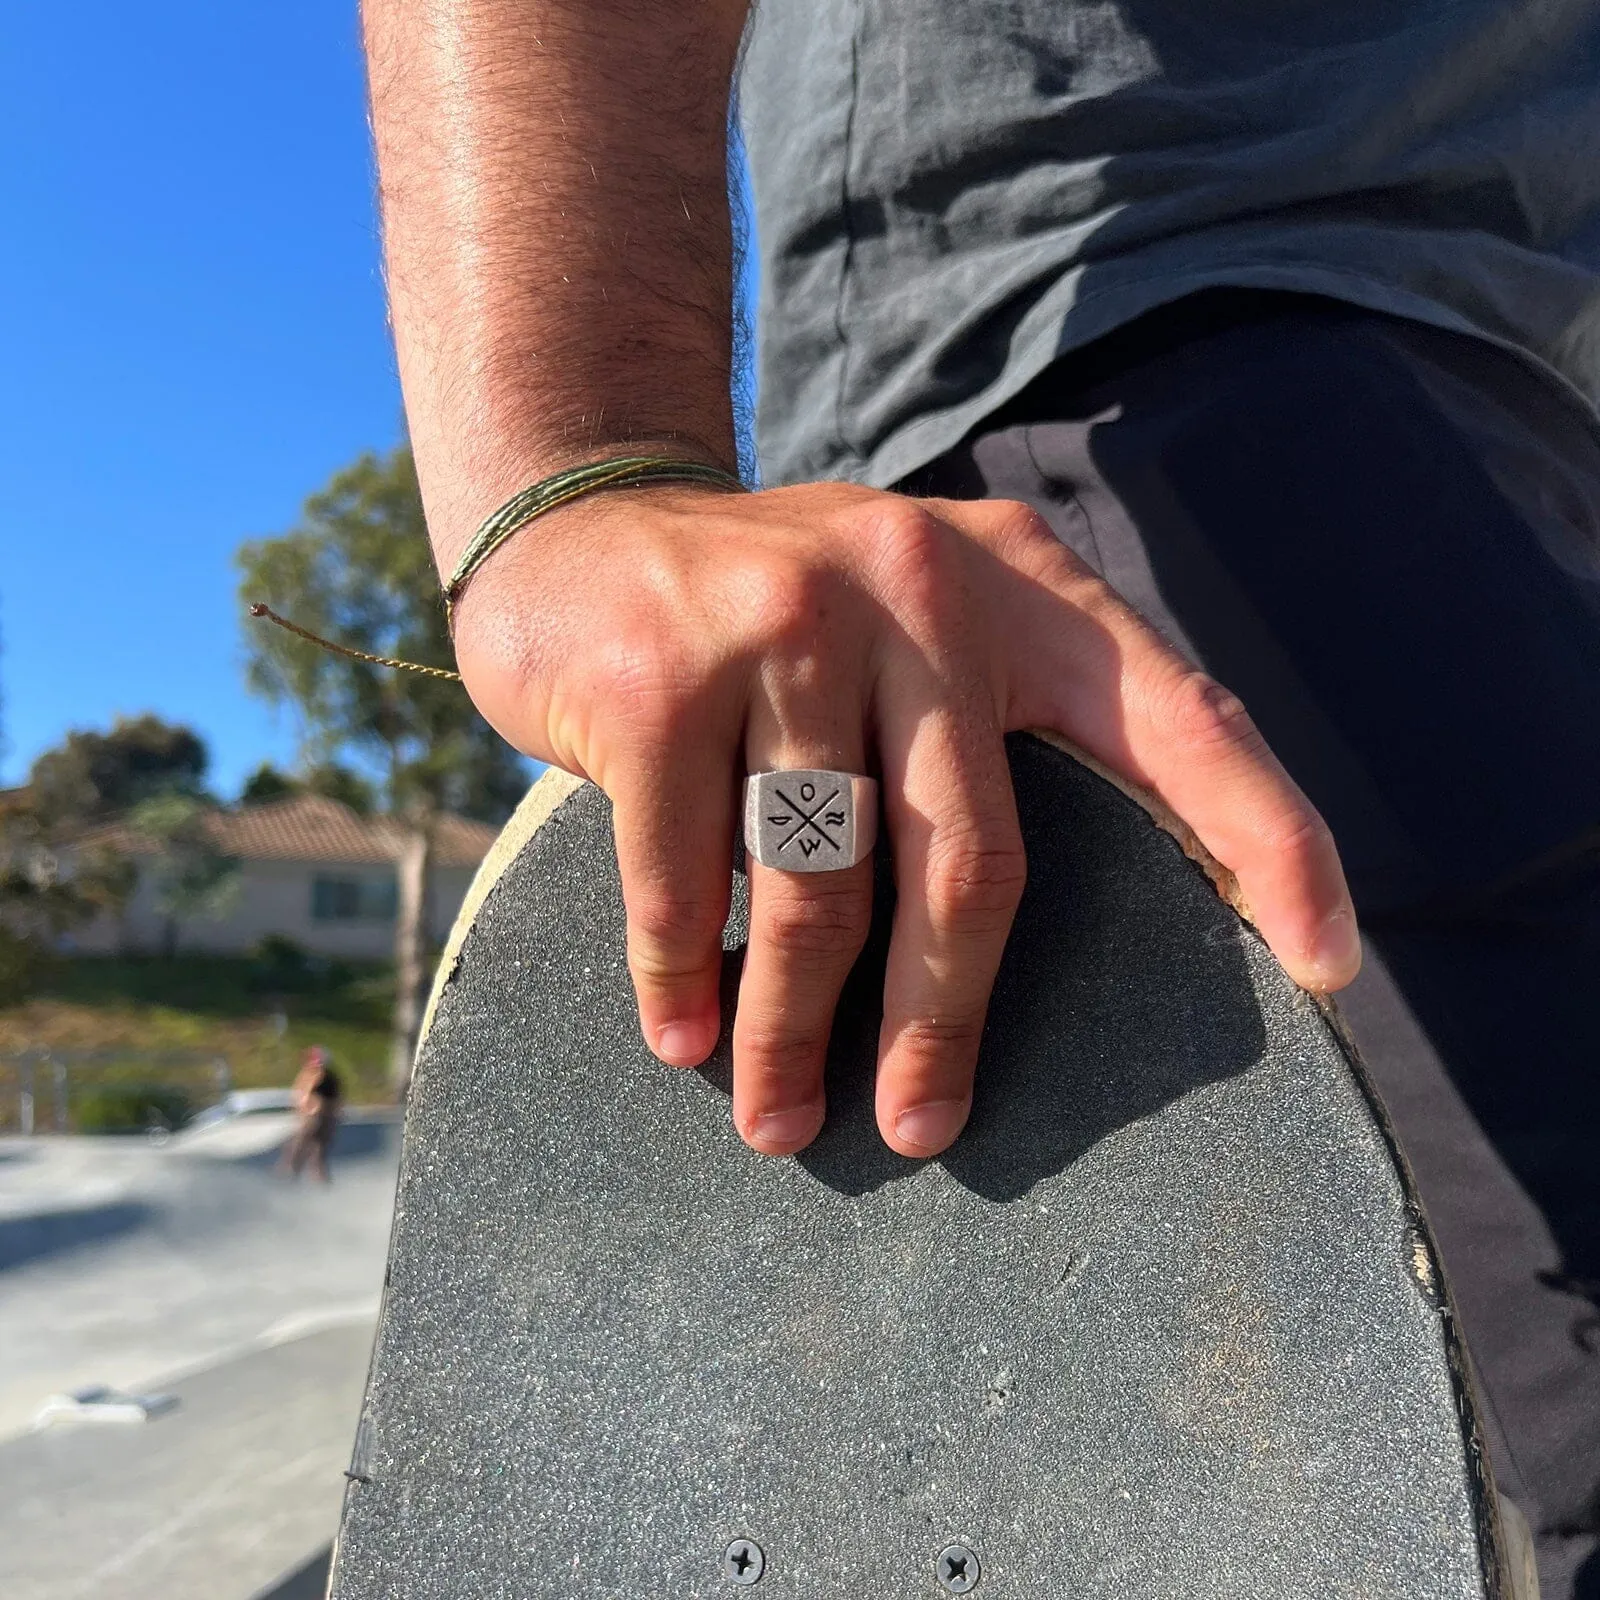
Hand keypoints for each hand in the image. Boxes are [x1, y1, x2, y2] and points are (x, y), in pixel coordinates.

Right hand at [451, 478, 1359, 1157]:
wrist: (579, 527)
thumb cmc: (771, 622)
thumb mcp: (916, 627)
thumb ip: (990, 730)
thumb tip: (1073, 925)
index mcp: (1018, 585)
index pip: (1182, 724)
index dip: (1273, 844)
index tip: (1330, 971)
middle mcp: (918, 585)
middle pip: (974, 858)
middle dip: (944, 1023)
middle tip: (921, 1130)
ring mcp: (783, 621)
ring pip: (820, 886)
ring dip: (793, 1030)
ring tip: (778, 1118)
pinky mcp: (658, 674)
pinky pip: (686, 877)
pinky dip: (683, 977)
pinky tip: (683, 1035)